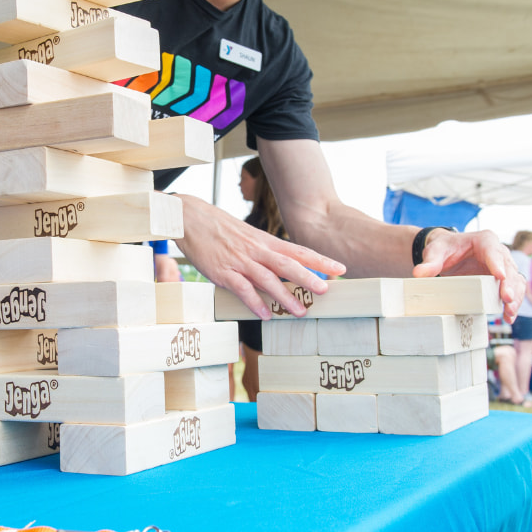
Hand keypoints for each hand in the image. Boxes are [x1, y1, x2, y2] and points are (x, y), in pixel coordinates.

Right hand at [172, 194, 344, 319]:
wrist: (191, 218)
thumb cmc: (220, 229)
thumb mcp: (248, 236)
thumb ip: (266, 252)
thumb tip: (286, 267)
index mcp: (265, 241)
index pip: (298, 251)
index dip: (320, 261)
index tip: (340, 269)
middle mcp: (256, 250)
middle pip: (287, 264)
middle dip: (308, 278)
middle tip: (326, 290)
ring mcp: (239, 261)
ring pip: (267, 279)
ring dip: (285, 296)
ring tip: (300, 311)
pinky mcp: (222, 272)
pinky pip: (241, 288)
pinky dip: (254, 302)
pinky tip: (265, 314)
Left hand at [413, 228, 522, 321]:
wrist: (447, 253)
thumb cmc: (444, 248)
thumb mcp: (435, 252)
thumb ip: (430, 262)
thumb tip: (419, 273)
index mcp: (484, 240)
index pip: (493, 251)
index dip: (498, 263)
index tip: (500, 276)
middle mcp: (499, 252)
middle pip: (509, 268)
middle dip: (509, 285)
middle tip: (506, 299)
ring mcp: (503, 267)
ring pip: (515, 281)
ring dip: (515, 297)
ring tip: (509, 313)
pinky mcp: (502, 281)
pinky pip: (512, 291)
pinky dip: (512, 304)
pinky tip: (509, 317)